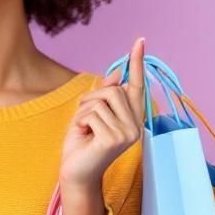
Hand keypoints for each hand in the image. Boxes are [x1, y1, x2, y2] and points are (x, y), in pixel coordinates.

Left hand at [59, 37, 146, 191]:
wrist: (75, 173)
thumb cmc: (82, 144)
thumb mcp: (92, 114)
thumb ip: (105, 95)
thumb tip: (118, 73)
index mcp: (132, 118)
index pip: (136, 86)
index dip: (136, 63)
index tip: (139, 40)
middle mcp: (135, 126)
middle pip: (113, 90)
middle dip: (91, 97)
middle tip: (84, 117)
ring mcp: (127, 134)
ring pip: (101, 100)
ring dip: (84, 111)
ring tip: (84, 129)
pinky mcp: (113, 140)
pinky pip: (91, 114)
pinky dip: (80, 121)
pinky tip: (83, 136)